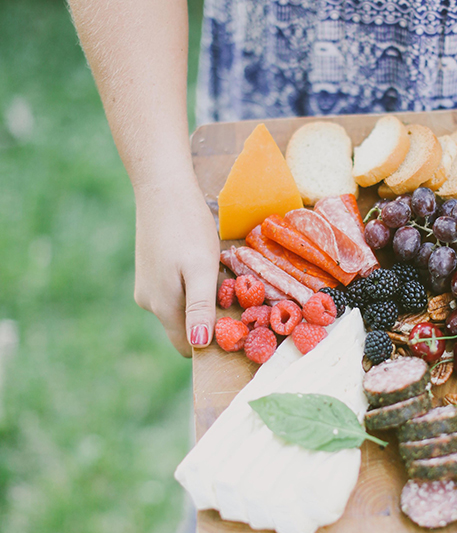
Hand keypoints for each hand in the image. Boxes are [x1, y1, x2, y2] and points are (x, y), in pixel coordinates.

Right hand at [134, 178, 219, 356]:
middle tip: (230, 292)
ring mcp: (146, 286)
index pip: (187, 345)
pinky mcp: (148, 270)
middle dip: (208, 318)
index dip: (211, 340)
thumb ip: (199, 308)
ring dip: (200, 298)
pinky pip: (175, 290)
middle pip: (185, 326)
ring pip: (180, 307)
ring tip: (214, 271)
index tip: (234, 324)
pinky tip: (198, 261)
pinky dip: (190, 283)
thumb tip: (198, 345)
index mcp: (162, 307)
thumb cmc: (186, 227)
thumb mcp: (200, 269)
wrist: (162, 186)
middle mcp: (148, 302)